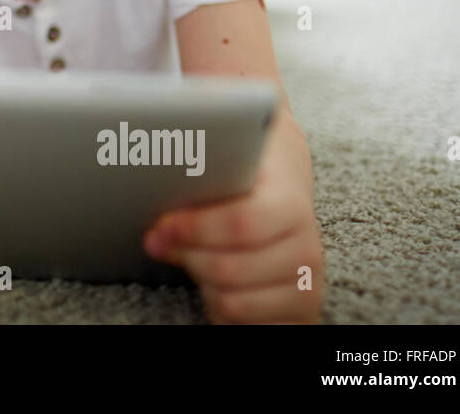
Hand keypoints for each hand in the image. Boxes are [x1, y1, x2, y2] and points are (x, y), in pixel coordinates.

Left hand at [142, 117, 325, 322]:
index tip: (159, 224)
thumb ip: (196, 139)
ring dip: (199, 279)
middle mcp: (307, 249)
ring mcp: (307, 285)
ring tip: (188, 254)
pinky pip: (242, 324)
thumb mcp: (223, 143)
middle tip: (157, 240)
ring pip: (232, 303)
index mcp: (292, 204)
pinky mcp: (299, 312)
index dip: (193, 228)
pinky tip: (209, 279)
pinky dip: (218, 304)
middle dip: (185, 255)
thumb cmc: (240, 163)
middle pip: (228, 271)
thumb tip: (152, 134)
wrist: (278, 181)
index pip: (241, 225)